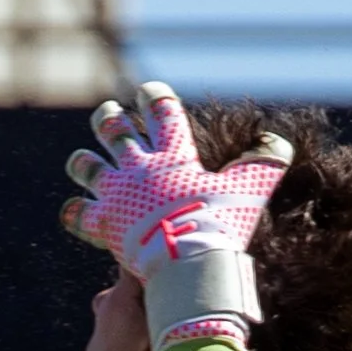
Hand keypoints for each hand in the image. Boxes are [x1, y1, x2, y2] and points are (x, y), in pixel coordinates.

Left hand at [61, 84, 291, 349]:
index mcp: (173, 154)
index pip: (162, 112)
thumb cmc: (220, 223)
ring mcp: (116, 193)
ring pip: (87, 167)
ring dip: (83, 162)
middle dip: (109, 119)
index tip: (149, 90)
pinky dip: (75, 212)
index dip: (154, 97)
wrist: (187, 260)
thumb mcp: (250, 189)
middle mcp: (138, 167)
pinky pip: (78, 214)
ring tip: (81, 160)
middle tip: (107, 113)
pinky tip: (75, 211)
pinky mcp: (102, 222)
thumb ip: (264, 163)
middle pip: (114, 131)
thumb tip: (276, 144)